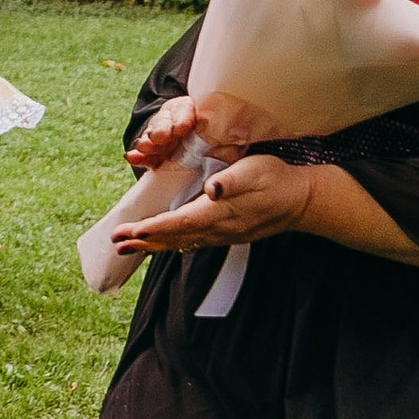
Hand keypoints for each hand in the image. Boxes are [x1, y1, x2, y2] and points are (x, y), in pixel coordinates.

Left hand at [114, 153, 315, 252]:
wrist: (301, 201)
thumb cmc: (276, 179)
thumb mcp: (255, 171)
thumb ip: (231, 181)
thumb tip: (211, 190)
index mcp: (220, 212)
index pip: (179, 223)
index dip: (153, 228)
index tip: (131, 230)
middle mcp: (218, 228)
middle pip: (174, 237)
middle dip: (144, 240)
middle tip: (117, 242)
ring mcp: (222, 234)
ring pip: (181, 243)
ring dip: (154, 245)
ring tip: (129, 247)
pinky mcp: (226, 234)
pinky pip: (192, 242)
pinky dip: (172, 243)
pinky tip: (161, 243)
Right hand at [127, 90, 256, 174]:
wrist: (220, 151)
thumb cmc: (229, 142)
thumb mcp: (232, 139)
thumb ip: (230, 142)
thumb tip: (232, 145)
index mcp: (199, 111)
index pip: (187, 110)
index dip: (183, 118)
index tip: (183, 128)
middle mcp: (179, 120)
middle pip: (166, 120)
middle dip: (161, 129)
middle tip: (159, 138)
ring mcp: (166, 135)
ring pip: (154, 134)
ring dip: (148, 141)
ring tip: (144, 147)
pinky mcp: (158, 152)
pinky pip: (146, 153)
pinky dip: (139, 156)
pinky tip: (132, 158)